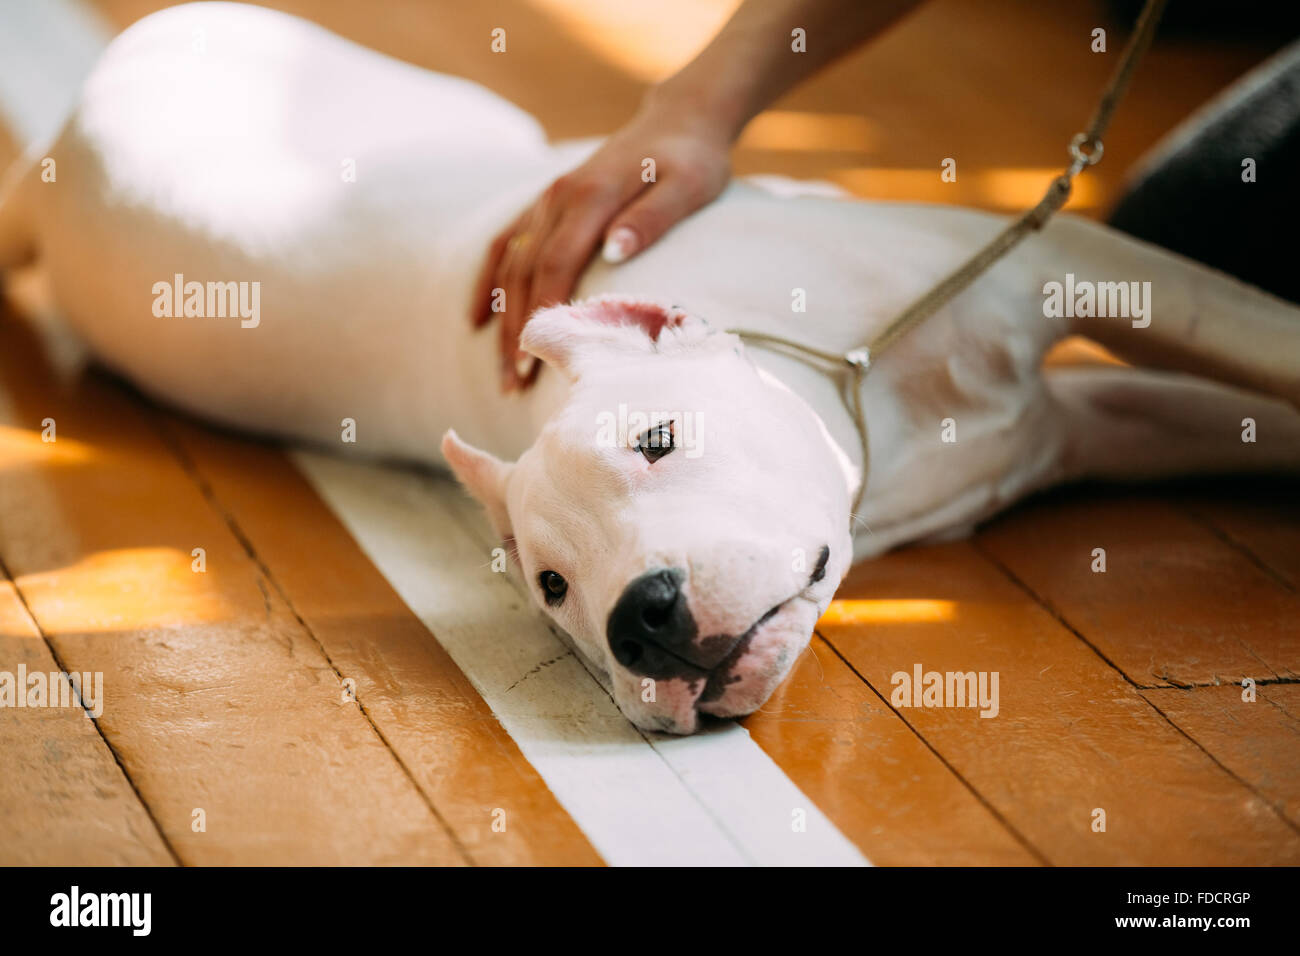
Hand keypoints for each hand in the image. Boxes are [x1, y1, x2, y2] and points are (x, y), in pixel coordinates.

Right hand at [471, 99, 732, 390]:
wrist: (681, 121)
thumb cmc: (693, 161)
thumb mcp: (689, 187)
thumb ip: (652, 218)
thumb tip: (615, 251)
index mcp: (591, 196)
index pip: (556, 263)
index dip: (543, 311)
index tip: (538, 354)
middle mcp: (558, 196)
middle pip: (524, 272)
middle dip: (516, 331)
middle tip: (514, 386)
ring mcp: (547, 199)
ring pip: (510, 265)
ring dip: (501, 319)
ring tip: (504, 371)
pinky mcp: (546, 203)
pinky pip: (505, 245)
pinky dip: (488, 283)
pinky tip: (477, 321)